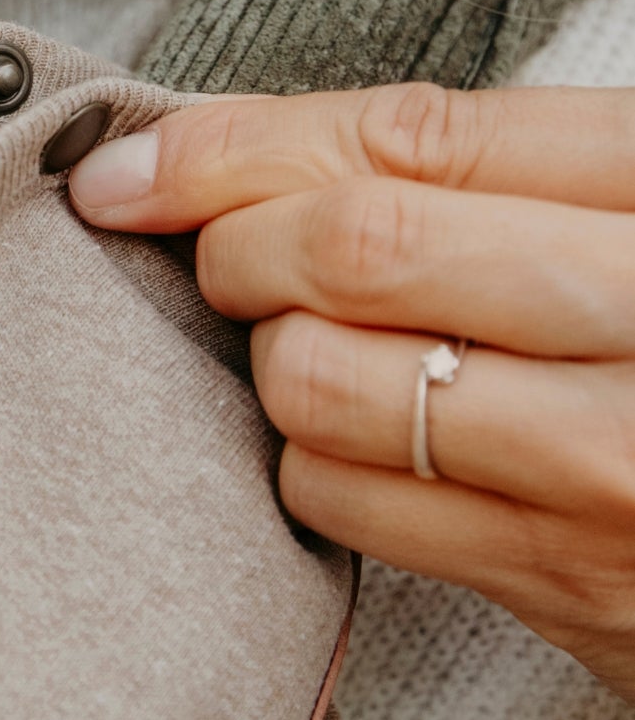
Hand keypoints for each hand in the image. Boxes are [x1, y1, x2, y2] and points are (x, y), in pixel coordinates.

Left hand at [68, 83, 634, 704]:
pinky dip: (307, 456)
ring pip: (322, 380)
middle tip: (222, 257)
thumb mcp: (613, 206)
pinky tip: (356, 435)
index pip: (411, 139)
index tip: (132, 164)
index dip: (237, 143)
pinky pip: (345, 500)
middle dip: (237, 243)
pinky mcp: (571, 580)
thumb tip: (218, 149)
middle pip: (356, 249)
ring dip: (271, 355)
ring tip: (316, 344)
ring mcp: (614, 463)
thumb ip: (465, 165)